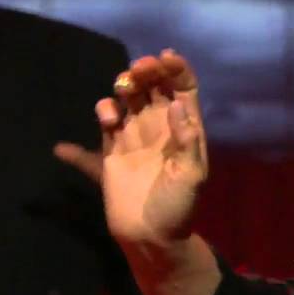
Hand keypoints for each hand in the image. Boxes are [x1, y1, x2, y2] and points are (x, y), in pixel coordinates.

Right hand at [90, 49, 208, 246]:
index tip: (165, 57)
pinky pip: (104, 124)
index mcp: (186, 128)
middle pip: (152, 87)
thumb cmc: (179, 207)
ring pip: (126, 99)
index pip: (183, 88)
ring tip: (119, 100)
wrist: (152, 237)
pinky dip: (101, 115)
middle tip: (137, 72)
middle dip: (145, 72)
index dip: (176, 70)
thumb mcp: (192, 175)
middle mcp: (160, 127)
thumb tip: (177, 106)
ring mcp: (135, 136)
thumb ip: (187, 141)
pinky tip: (102, 121)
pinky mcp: (111, 151)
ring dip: (122, 90)